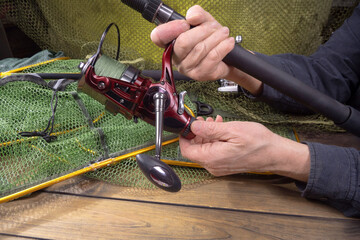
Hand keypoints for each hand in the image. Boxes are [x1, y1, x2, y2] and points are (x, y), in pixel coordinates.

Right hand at [151, 5, 262, 94]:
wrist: (226, 57)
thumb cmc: (210, 39)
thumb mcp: (203, 21)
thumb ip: (196, 13)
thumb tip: (193, 17)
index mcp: (170, 42)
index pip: (158, 36)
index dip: (170, 29)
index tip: (186, 24)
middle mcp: (175, 57)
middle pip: (183, 42)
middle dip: (202, 31)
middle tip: (214, 26)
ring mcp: (187, 68)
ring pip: (200, 49)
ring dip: (216, 37)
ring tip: (224, 33)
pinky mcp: (200, 75)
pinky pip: (212, 57)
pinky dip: (223, 47)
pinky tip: (228, 42)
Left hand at [179, 116, 309, 181]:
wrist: (275, 155)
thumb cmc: (259, 143)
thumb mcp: (232, 130)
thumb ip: (210, 130)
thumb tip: (193, 127)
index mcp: (212, 158)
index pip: (186, 150)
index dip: (184, 136)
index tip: (188, 124)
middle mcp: (213, 166)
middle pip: (195, 149)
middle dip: (197, 133)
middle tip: (204, 120)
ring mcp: (219, 167)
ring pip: (204, 150)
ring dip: (207, 135)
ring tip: (215, 123)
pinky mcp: (225, 165)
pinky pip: (213, 152)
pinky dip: (214, 140)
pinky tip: (222, 130)